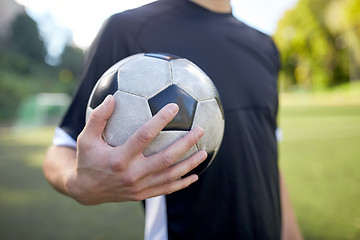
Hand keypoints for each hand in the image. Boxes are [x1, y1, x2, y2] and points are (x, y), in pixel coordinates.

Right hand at [66, 95, 205, 204]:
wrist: (86, 191)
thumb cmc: (88, 160)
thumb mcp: (86, 139)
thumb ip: (98, 118)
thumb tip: (110, 97)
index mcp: (119, 158)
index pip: (144, 136)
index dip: (160, 120)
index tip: (174, 107)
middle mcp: (132, 174)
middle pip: (165, 158)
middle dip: (185, 143)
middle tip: (199, 130)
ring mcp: (139, 187)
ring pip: (170, 175)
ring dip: (189, 164)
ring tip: (204, 152)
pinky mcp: (142, 195)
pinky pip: (166, 189)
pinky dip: (181, 184)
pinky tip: (194, 176)